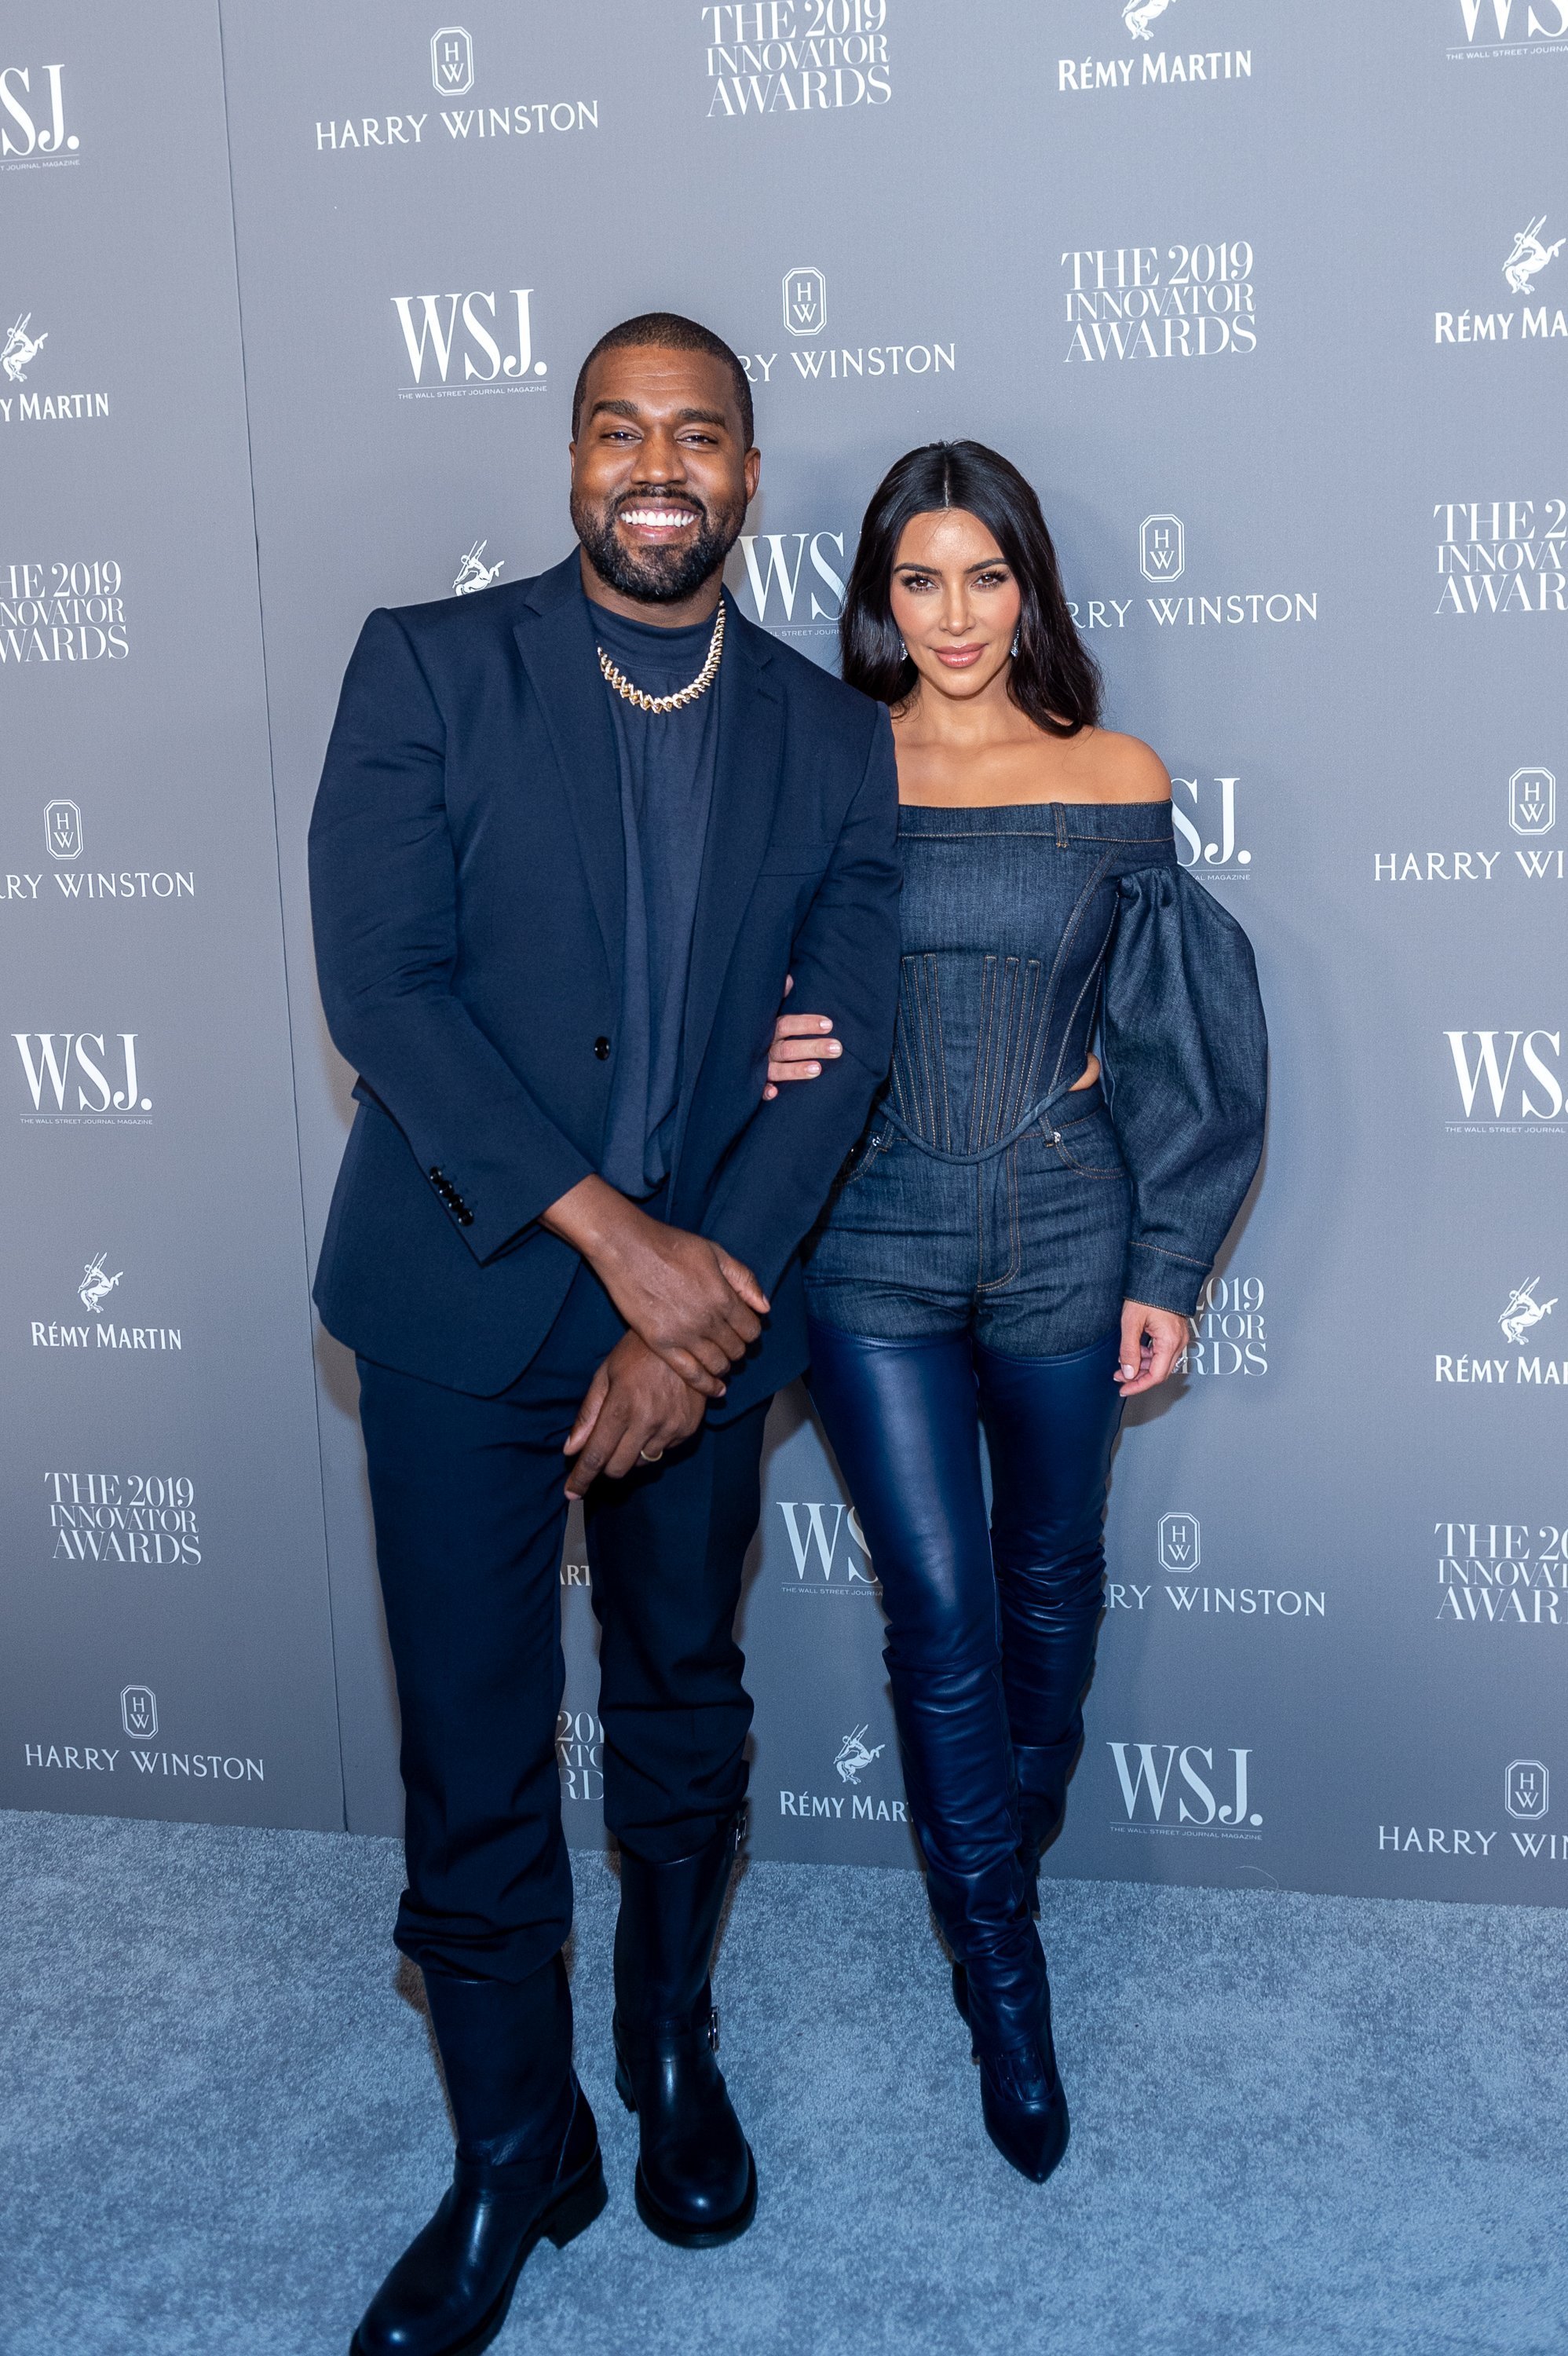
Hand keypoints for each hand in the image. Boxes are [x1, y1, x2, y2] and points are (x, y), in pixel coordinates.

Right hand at [540, 1176, 767, 1394]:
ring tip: (720, 1360)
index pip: (752, 1330)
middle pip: (737, 1349)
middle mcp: (708, 1321)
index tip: (743, 1328)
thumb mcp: (715, 1252)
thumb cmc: (671, 1245)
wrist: (627, 1248)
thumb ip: (744, 1280)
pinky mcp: (661, 1344)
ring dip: (724, 1365)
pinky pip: (691, 1374)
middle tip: (731, 1343)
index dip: (751, 1331)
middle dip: (738, 1348)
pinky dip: (707, 1385)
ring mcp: (684, 1335)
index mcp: (724, 1297)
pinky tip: (716, 1390)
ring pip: (718, 1365)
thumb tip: (764, 1307)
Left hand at [563, 1333, 707, 1499]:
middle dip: (605, 1465)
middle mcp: (646, 1421)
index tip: (571, 1494)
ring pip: (641, 1463)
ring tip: (633, 1424)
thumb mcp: (606, 1373)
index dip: (581, 1478)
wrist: (686, 1338)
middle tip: (603, 1449)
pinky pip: (664, 1451)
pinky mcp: (688, 1428)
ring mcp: (670, 1427)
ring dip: (630, 1453)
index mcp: (621, 1406)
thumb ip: (588, 1414)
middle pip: (618, 1468)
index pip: (595, 1455)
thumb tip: (570, 1450)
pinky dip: (652, 1443)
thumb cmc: (638, 1351)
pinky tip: (655, 1417)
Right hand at [764, 973, 841, 1100]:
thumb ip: (776, 998)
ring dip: (796, 1070)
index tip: (829, 1024)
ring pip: (778, 1069)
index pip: (788, 1024)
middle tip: (837, 1048)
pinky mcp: (752, 1083)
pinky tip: (773, 1093)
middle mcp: (763, 1048)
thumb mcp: (763, 1012)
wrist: (723, 1050)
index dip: (807, 1024)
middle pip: (789, 1048)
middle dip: (813, 1047)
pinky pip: (756, 1089)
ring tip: (818, 1069)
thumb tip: (788, 979)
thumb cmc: (753, 1030)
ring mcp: (757, 1067)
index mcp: (767, 1029)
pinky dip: (763, 1091)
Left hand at [1115, 1300, 1188, 1397]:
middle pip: (1160, 1372)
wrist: (1161, 1274)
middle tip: (1119, 1377)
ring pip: (1161, 1362)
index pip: (1156, 1375)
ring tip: (1123, 1362)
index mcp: (1170, 1341)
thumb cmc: (1147, 1294)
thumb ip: (1129, 1350)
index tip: (1124, 1389)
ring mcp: (1179, 1338)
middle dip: (1138, 1377)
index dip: (1138, 1386)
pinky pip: (1162, 1351)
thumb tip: (1128, 1373)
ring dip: (1142, 1366)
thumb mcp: (1131, 1323)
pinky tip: (1134, 1351)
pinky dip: (1148, 1355)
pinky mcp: (1175, 1333)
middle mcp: (1179, 1342)